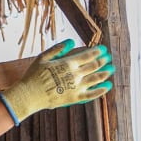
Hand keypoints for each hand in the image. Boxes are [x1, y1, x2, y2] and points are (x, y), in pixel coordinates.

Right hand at [0, 39, 114, 124]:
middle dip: (103, 60)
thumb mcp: (42, 58)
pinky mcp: (75, 98)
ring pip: (96, 79)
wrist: (29, 95)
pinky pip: (92, 94)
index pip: (87, 56)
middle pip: (94, 66)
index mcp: (67, 64)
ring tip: (111, 69)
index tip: (103, 49)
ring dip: (105, 73)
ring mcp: (77, 88)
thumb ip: (58, 49)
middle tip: (108, 57)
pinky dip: (101, 90)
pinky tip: (107, 86)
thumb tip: (71, 41)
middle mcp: (75, 75)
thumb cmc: (33, 75)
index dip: (97, 52)